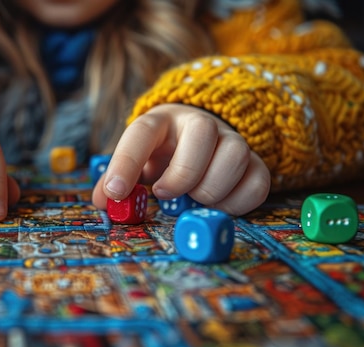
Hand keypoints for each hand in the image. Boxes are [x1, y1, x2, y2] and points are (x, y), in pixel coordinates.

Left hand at [92, 103, 270, 214]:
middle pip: (202, 131)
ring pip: (236, 154)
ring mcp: (231, 140)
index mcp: (161, 121)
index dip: (126, 162)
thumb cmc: (162, 156)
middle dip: (183, 172)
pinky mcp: (255, 162)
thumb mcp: (136, 163)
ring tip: (194, 201)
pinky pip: (259, 179)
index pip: (143, 131)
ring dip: (212, 188)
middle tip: (165, 195)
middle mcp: (199, 124)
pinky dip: (238, 202)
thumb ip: (116, 182)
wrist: (200, 141)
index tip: (115, 193)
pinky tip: (218, 208)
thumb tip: (105, 201)